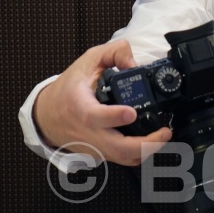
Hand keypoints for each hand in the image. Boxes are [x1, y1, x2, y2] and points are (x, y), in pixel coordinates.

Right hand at [34, 40, 172, 165]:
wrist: (49, 115)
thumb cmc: (69, 88)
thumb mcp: (88, 61)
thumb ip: (114, 53)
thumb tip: (135, 63)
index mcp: (80, 106)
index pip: (95, 116)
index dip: (114, 116)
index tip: (131, 112)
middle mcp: (88, 131)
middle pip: (118, 149)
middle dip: (146, 145)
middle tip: (165, 131)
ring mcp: (95, 146)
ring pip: (124, 158)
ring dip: (148, 151)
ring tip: (163, 135)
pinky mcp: (101, 154)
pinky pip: (123, 159)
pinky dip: (140, 153)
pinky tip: (152, 141)